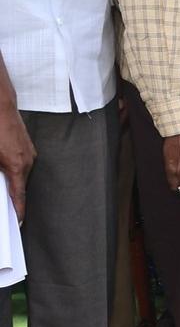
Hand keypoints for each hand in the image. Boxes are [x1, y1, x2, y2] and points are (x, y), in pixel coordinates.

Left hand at [0, 103, 33, 221]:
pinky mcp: (27, 147)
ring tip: (1, 184)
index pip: (19, 194)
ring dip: (11, 180)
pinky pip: (21, 164)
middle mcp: (27, 160)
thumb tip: (1, 183)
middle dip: (11, 195)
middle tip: (6, 205)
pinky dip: (13, 170)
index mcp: (17, 165)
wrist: (0, 105)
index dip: (19, 209)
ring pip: (20, 174)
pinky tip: (3, 168)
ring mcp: (29, 152)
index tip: (19, 221)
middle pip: (19, 185)